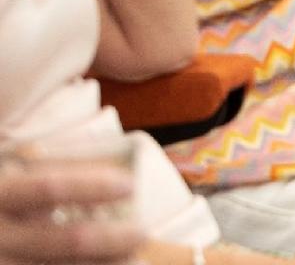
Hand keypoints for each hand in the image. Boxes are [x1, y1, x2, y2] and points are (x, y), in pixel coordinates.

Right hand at [0, 164, 142, 263]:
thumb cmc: (7, 204)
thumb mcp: (20, 182)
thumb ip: (60, 176)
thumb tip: (138, 176)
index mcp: (4, 194)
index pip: (50, 188)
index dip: (92, 186)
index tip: (130, 185)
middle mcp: (1, 234)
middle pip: (69, 240)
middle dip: (113, 238)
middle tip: (143, 233)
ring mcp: (5, 263)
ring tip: (137, 261)